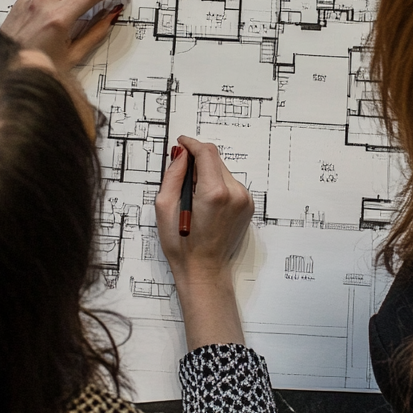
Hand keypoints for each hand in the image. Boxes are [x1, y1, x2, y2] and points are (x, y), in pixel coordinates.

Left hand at [0, 0, 132, 71]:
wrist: (3, 69)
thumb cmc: (36, 68)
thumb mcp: (72, 56)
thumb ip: (96, 33)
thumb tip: (110, 17)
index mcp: (57, 19)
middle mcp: (42, 5)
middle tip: (112, 0)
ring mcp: (30, 1)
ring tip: (84, 17)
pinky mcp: (23, 2)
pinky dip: (61, 3)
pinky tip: (61, 21)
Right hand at [155, 136, 253, 348]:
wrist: (204, 269)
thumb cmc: (182, 244)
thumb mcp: (165, 207)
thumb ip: (174, 175)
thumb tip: (181, 154)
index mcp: (214, 193)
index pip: (206, 153)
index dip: (191, 144)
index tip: (181, 143)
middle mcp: (235, 193)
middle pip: (215, 160)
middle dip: (197, 162)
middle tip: (182, 181)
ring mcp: (244, 200)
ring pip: (223, 171)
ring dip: (207, 175)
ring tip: (193, 198)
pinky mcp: (248, 205)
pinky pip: (230, 184)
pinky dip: (216, 186)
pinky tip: (205, 205)